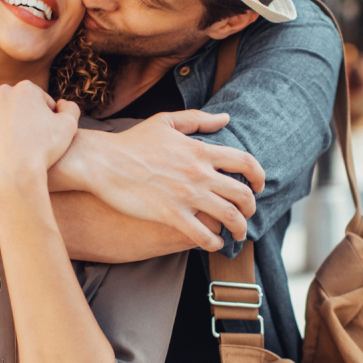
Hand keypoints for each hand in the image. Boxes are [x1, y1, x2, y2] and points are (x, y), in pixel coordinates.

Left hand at [0, 81, 79, 194]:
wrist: (13, 175)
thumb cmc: (43, 151)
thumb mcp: (69, 127)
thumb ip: (70, 108)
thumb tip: (61, 103)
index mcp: (26, 88)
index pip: (40, 100)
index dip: (46, 118)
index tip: (45, 135)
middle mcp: (2, 91)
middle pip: (18, 103)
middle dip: (24, 117)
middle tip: (29, 140)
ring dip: (5, 122)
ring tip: (13, 143)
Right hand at [60, 111, 264, 250]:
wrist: (103, 161)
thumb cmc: (132, 142)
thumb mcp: (166, 122)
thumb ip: (198, 120)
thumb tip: (226, 118)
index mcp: (200, 150)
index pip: (245, 162)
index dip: (259, 176)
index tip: (259, 186)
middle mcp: (199, 173)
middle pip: (242, 194)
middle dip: (251, 209)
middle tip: (247, 215)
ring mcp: (186, 195)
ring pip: (228, 217)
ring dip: (238, 229)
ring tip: (236, 234)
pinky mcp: (170, 214)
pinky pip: (202, 235)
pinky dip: (214, 242)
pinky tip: (213, 244)